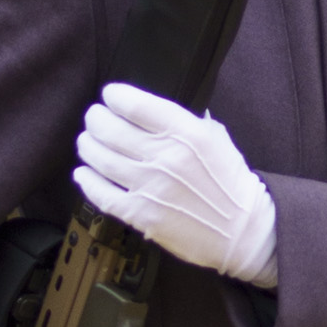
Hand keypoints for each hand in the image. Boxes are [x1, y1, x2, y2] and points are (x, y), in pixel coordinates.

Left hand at [75, 82, 277, 284]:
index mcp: (186, 132)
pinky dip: (87, 181)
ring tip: (87, 143)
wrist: (243, 230)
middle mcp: (164, 157)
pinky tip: (83, 173)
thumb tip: (153, 109)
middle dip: (95, 119)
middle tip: (94, 119)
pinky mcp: (141, 215)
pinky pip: (101, 194)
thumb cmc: (230, 182)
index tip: (110, 96)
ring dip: (87, 146)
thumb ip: (185, 121)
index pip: (135, 104)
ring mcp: (150, 187)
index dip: (114, 96)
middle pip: (109, 129)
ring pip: (100, 158)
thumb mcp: (216, 138)